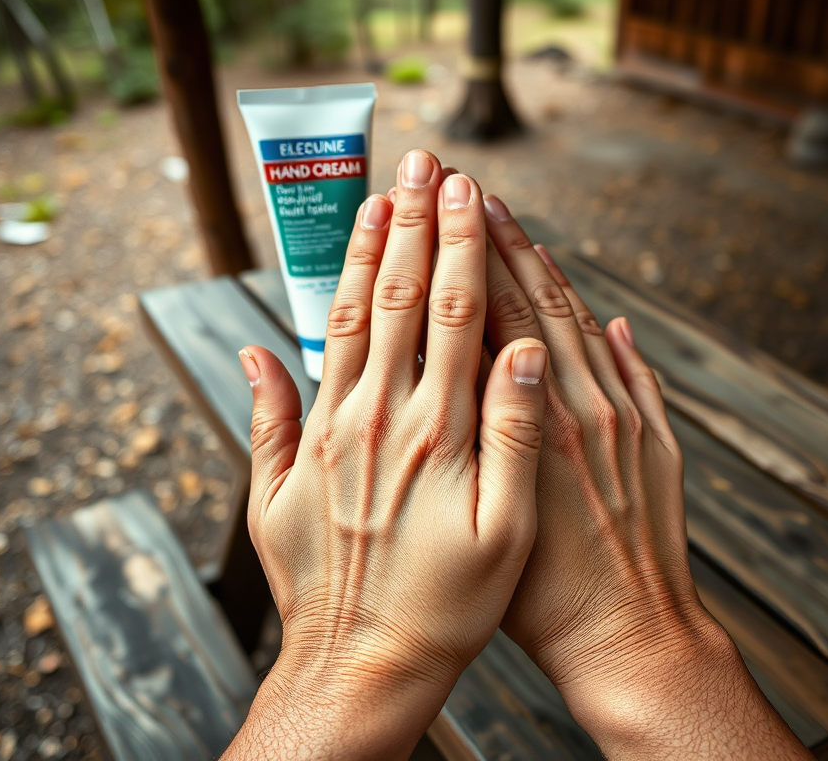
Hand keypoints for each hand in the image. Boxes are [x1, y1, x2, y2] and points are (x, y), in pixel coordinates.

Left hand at [222, 152, 548, 760]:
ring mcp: (334, 436)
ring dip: (362, 255)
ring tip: (374, 201)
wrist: (363, 664)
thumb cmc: (449, 605)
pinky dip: (306, 328)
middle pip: (395, 298)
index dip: (461, 245)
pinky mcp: (300, 461)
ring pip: (346, 323)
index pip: (452, 313)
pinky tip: (301, 302)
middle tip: (422, 164)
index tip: (468, 191)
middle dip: (412, 225)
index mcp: (439, 431)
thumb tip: (528, 354)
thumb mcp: (508, 531)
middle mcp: (381, 419)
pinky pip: (301, 378)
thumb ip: (517, 436)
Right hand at [482, 196, 811, 759]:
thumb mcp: (495, 521)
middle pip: (535, 305)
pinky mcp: (655, 440)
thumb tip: (470, 374)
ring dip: (548, 269)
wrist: (629, 639)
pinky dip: (610, 332)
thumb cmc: (543, 598)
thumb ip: (484, 442)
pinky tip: (597, 307)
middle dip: (501, 243)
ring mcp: (623, 420)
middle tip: (473, 189)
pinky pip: (632, 369)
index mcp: (530, 426)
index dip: (468, 260)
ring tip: (517, 223)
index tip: (446, 211)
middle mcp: (579, 410)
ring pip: (579, 324)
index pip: (491, 321)